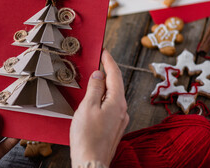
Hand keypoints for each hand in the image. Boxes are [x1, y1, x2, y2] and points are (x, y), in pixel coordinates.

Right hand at [70, 50, 128, 167]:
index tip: (105, 52)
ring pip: (113, 96)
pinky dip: (103, 98)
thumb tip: (99, 74)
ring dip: (105, 86)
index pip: (115, 75)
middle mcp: (122, 110)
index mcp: (117, 102)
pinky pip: (110, 107)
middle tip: (99, 61)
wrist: (90, 162)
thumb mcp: (88, 107)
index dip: (109, 61)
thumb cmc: (87, 137)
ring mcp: (119, 120)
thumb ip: (95, 88)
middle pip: (116, 85)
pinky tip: (95, 100)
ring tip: (94, 79)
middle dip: (108, 72)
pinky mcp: (114, 128)